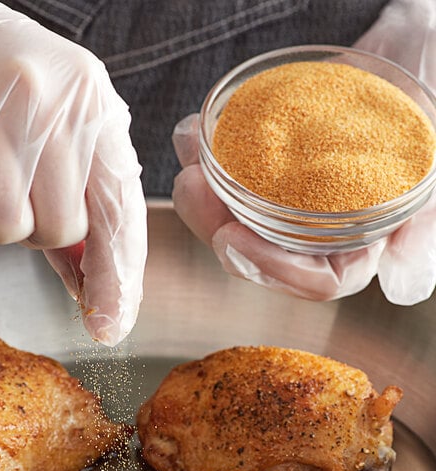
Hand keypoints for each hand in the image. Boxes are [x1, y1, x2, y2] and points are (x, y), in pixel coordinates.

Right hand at [0, 0, 146, 345]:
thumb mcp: (60, 122)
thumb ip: (84, 199)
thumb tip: (96, 285)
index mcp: (91, 102)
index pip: (118, 210)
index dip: (118, 276)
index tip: (112, 324)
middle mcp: (45, 103)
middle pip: (61, 230)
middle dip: (38, 227)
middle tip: (12, 182)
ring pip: (6, 230)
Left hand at [172, 0, 435, 303]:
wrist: (412, 53)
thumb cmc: (432, 101)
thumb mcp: (435, 165)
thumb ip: (422, 230)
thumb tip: (402, 287)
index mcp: (358, 244)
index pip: (313, 281)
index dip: (271, 270)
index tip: (231, 238)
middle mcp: (316, 231)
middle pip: (257, 253)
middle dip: (214, 224)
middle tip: (193, 187)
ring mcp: (288, 200)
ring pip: (232, 217)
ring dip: (199, 193)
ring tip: (190, 152)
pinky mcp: (267, 167)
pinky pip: (226, 176)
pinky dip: (204, 155)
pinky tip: (194, 132)